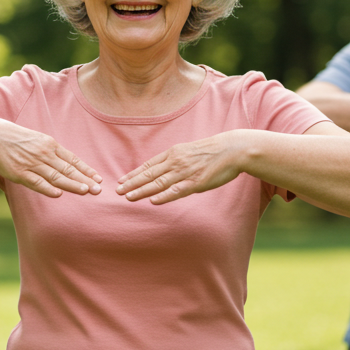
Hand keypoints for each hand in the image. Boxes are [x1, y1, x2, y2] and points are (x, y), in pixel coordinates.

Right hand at [0, 116, 101, 197]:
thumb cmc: (14, 139)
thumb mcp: (36, 140)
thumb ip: (50, 151)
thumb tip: (65, 163)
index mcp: (49, 144)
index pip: (72, 159)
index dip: (86, 170)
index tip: (98, 178)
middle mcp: (43, 153)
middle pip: (68, 169)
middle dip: (84, 180)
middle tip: (98, 189)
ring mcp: (31, 163)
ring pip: (56, 176)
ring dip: (72, 184)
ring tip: (86, 191)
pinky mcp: (19, 173)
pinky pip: (36, 182)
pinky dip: (48, 188)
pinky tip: (59, 194)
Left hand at [117, 131, 245, 204]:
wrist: (231, 149)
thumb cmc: (212, 151)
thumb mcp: (189, 151)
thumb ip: (176, 160)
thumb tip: (164, 169)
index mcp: (173, 153)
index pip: (148, 165)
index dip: (134, 174)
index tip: (121, 180)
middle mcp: (176, 162)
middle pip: (149, 174)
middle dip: (132, 183)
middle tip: (117, 191)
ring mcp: (185, 172)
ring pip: (159, 183)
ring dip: (142, 190)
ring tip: (128, 197)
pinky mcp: (196, 182)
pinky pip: (177, 190)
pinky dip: (164, 196)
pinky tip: (153, 201)